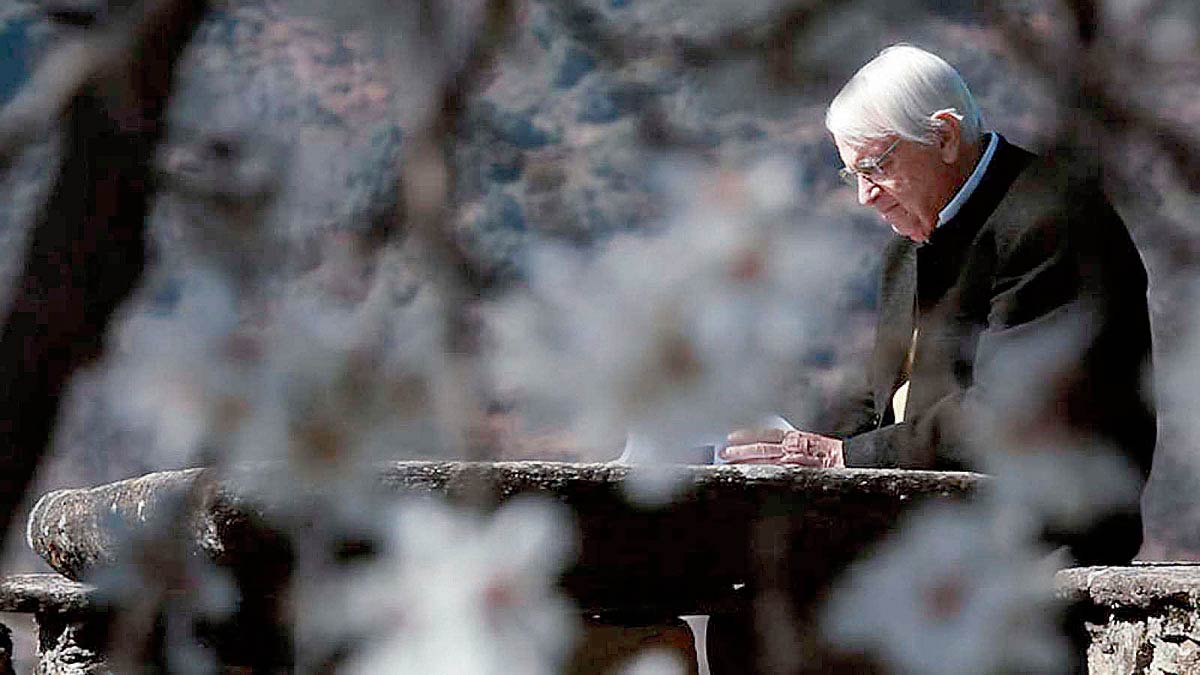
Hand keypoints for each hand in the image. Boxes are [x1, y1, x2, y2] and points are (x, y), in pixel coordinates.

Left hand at [720, 428, 844, 467]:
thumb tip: (776, 447)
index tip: (731, 437)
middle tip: (723, 452)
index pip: (767, 435)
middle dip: (741, 450)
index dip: (748, 435)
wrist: (854, 460)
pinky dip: (764, 473)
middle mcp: (794, 448)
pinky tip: (751, 476)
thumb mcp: (811, 444)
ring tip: (730, 461)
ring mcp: (797, 462)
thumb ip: (792, 445)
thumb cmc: (833, 455)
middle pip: (762, 448)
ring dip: (747, 460)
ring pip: (767, 460)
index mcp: (796, 439)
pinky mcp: (801, 473)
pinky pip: (778, 473)